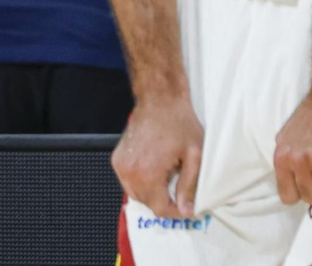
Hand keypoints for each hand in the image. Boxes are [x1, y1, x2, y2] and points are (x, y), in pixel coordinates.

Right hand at [111, 93, 204, 218]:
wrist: (159, 100)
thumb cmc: (178, 122)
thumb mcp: (194, 156)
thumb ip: (189, 186)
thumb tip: (186, 210)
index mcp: (148, 172)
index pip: (160, 208)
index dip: (176, 212)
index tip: (186, 207)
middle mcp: (130, 171)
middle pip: (147, 203)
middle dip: (164, 201)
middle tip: (179, 190)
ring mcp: (121, 164)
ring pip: (136, 194)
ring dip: (151, 193)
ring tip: (166, 178)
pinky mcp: (117, 158)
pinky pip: (128, 181)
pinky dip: (140, 182)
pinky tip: (153, 170)